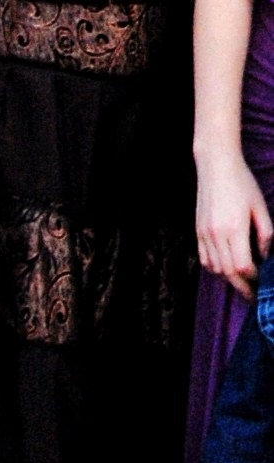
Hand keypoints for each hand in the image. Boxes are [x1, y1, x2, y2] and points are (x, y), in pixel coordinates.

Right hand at [195, 150, 272, 300]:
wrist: (215, 166)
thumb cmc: (242, 183)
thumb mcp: (260, 207)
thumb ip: (266, 234)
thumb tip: (264, 256)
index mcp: (234, 228)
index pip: (243, 266)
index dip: (253, 277)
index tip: (261, 279)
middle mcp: (216, 234)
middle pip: (228, 272)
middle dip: (242, 287)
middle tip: (252, 296)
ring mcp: (204, 233)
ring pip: (215, 268)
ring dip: (228, 279)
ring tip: (240, 283)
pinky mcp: (198, 230)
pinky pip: (204, 258)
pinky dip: (215, 268)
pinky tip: (225, 268)